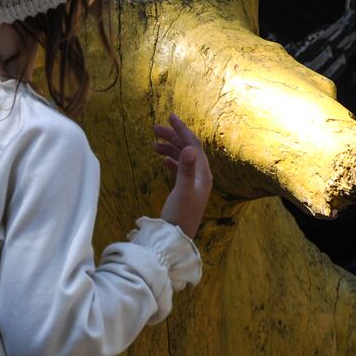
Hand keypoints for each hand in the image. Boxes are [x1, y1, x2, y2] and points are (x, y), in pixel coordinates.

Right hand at [153, 113, 212, 238]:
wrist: (175, 239)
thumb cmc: (179, 216)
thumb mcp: (182, 191)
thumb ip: (185, 169)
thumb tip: (188, 148)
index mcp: (203, 174)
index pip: (193, 145)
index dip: (182, 129)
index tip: (169, 116)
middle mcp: (201, 176)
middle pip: (188, 149)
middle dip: (172, 137)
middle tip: (154, 128)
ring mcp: (193, 184)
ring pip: (182, 158)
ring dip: (169, 148)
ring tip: (153, 143)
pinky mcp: (185, 191)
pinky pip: (179, 169)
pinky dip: (171, 161)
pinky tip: (162, 159)